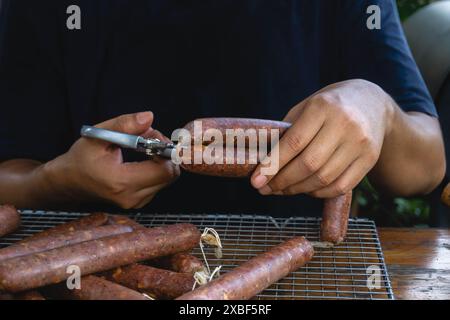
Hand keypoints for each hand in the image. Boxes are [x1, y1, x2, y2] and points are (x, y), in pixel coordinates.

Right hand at [44, 112, 179, 208]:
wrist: (68, 182)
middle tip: (147, 139)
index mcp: (122, 182)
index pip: (164, 170)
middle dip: (165, 153)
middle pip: (170, 175)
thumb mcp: (98, 135)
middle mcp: (132, 197)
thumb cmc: (81, 158)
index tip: (151, 136)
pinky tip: (140, 160)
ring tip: (141, 148)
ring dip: (160, 161)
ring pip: (167, 179)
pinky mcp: (138, 203)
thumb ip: (124, 124)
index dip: (165, 150)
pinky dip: (155, 169)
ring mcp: (136, 203)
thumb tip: (149, 117)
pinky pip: (159, 184)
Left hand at [251, 79, 393, 197]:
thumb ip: (286, 133)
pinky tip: (305, 190)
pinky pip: (340, 186)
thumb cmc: (328, 107)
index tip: (256, 181)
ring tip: (281, 190)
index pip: (294, 143)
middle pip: (309, 164)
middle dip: (282, 182)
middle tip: (265, 189)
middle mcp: (344, 125)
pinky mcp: (370, 159)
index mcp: (322, 107)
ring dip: (297, 190)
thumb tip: (263, 166)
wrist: (372, 103)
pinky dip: (318, 193)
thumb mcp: (305, 108)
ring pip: (324, 179)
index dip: (272, 165)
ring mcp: (360, 143)